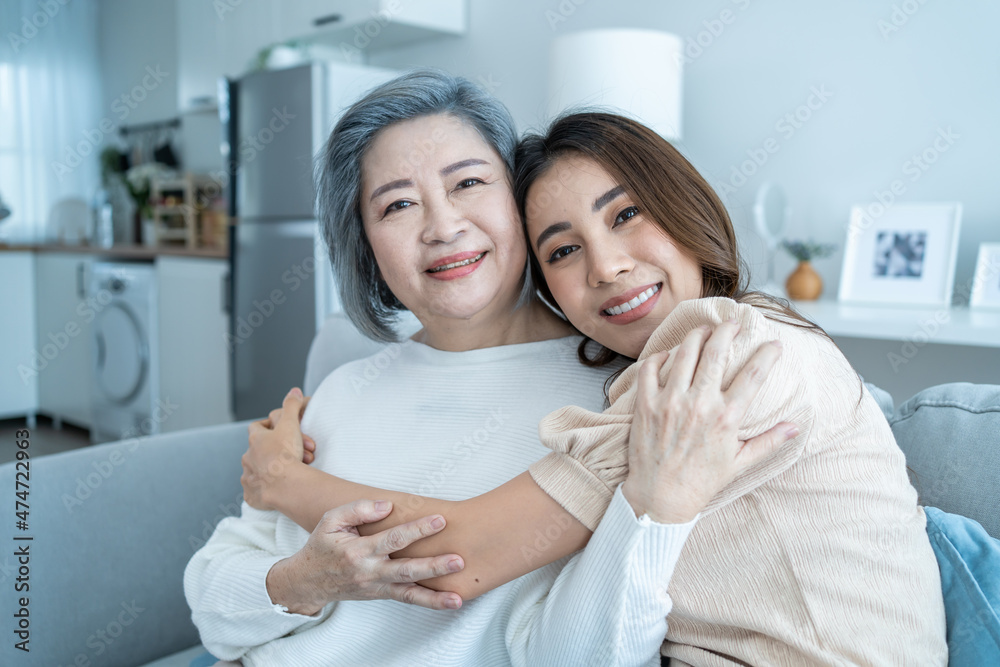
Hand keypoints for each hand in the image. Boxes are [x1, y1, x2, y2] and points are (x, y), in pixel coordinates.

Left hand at [242, 387, 314, 509]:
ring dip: (271, 469)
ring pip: (257, 470)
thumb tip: (294, 391)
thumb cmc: (286, 454)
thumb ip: (292, 406)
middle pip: (259, 450)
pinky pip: (255, 489)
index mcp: (255, 440)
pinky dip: (264, 488)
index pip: (256, 427)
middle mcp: (248, 457)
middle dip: (277, 451)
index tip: (279, 429)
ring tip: (291, 471)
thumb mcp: (291, 424)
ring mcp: (248, 476)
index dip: (267, 426)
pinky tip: (276, 488)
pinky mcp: (251, 494)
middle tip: (298, 454)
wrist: (284, 485)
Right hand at [266, 499, 465, 613]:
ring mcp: (376, 587)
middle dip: (433, 566)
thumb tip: (387, 506)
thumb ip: (358, 509)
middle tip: (458, 560)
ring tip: (458, 596)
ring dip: (435, 595)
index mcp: (358, 551)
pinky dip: (429, 602)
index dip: (417, 529)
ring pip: (409, 591)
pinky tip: (451, 601)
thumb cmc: (322, 546)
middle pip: (406, 569)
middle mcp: (369, 572)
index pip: (392, 539)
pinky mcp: (381, 594)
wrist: (308, 582)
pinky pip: (407, 599)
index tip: (440, 520)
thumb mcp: (330, 521)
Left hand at [621, 320, 796, 523]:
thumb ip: (769, 442)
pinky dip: (660, 356)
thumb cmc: (700, 482)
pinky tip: (670, 354)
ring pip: (685, 353)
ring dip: (697, 335)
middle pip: (717, 352)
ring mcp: (670, 402)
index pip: (754, 375)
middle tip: (733, 323)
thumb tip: (796, 427)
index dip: (768, 355)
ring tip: (705, 330)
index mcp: (727, 418)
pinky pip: (650, 368)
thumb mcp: (740, 464)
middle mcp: (700, 404)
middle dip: (727, 331)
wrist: (660, 499)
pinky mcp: (646, 404)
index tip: (774, 344)